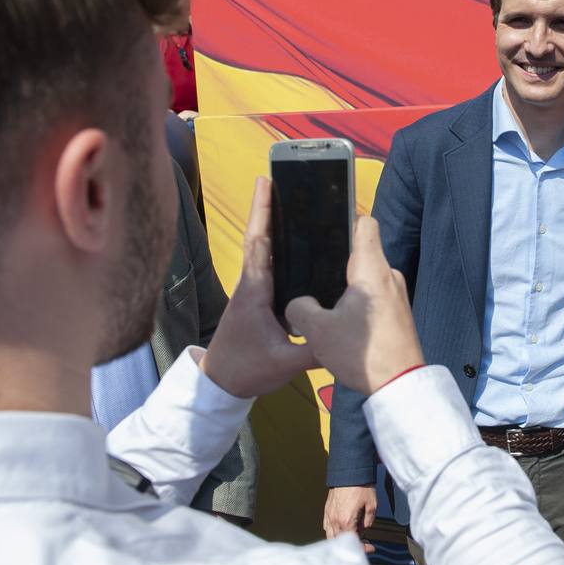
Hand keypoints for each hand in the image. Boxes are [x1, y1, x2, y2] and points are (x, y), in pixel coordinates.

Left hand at [199, 177, 317, 397]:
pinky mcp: (255, 300)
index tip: (266, 183)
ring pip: (262, 251)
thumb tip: (344, 334)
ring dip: (271, 225)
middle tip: (277, 179)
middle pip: (259, 238)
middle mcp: (251, 285)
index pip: (259, 244)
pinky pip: (267, 267)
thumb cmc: (245, 370)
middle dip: (267, 208)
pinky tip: (292, 245)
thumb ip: (314, 350)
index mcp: (255, 292)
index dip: (263, 213)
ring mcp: (251, 292)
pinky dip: (275, 248)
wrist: (219, 384)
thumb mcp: (284, 363)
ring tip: (288, 203)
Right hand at [285, 216, 424, 395]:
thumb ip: (300, 308)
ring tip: (323, 293)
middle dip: (339, 256)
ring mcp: (398, 294)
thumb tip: (299, 302)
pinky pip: (375, 293)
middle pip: (364, 250)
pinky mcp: (399, 312)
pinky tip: (341, 316)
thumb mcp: (317, 331)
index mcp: (372, 269)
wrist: (399, 385)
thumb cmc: (361, 353)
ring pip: (368, 275)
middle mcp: (389, 275)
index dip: (345, 218)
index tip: (326, 225)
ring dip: (348, 282)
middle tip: (313, 264)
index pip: (365, 224)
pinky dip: (358, 298)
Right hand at [323, 485, 377, 553]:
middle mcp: (335, 520)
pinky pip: (327, 526)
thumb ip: (369, 520)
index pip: (353, 542)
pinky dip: (333, 531)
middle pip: (341, 541)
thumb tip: (365, 527)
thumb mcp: (372, 504)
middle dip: (353, 544)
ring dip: (342, 539)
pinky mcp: (327, 509)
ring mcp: (329, 515)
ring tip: (352, 537)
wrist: (349, 471)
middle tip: (363, 542)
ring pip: (331, 536)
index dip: (363, 547)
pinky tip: (340, 529)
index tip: (370, 547)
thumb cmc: (360, 485)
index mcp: (346, 521)